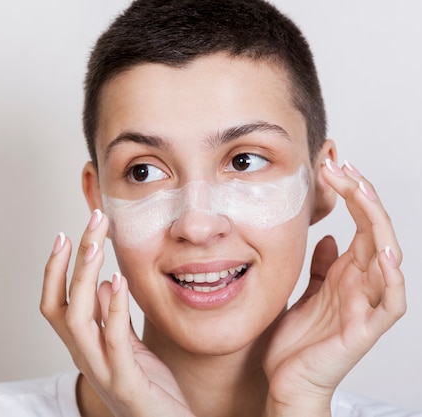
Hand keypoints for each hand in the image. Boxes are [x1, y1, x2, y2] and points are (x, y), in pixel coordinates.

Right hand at [40, 209, 192, 416]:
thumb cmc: (148, 387)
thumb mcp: (127, 345)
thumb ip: (111, 317)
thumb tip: (100, 282)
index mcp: (84, 346)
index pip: (54, 303)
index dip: (54, 269)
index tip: (65, 234)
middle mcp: (85, 357)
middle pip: (61, 304)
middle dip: (70, 260)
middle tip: (90, 223)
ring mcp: (103, 370)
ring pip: (78, 321)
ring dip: (83, 279)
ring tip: (96, 245)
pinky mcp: (127, 382)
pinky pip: (114, 341)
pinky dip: (113, 308)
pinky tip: (118, 280)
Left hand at [262, 160, 405, 415]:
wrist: (286, 381)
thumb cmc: (297, 340)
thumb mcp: (305, 292)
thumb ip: (321, 266)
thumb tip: (330, 235)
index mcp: (347, 272)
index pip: (358, 223)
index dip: (351, 193)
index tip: (331, 164)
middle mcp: (362, 284)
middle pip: (374, 230)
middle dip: (362, 196)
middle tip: (342, 166)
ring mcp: (367, 305)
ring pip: (388, 258)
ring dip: (378, 225)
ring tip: (363, 194)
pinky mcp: (364, 330)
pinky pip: (390, 302)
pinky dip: (391, 279)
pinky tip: (384, 255)